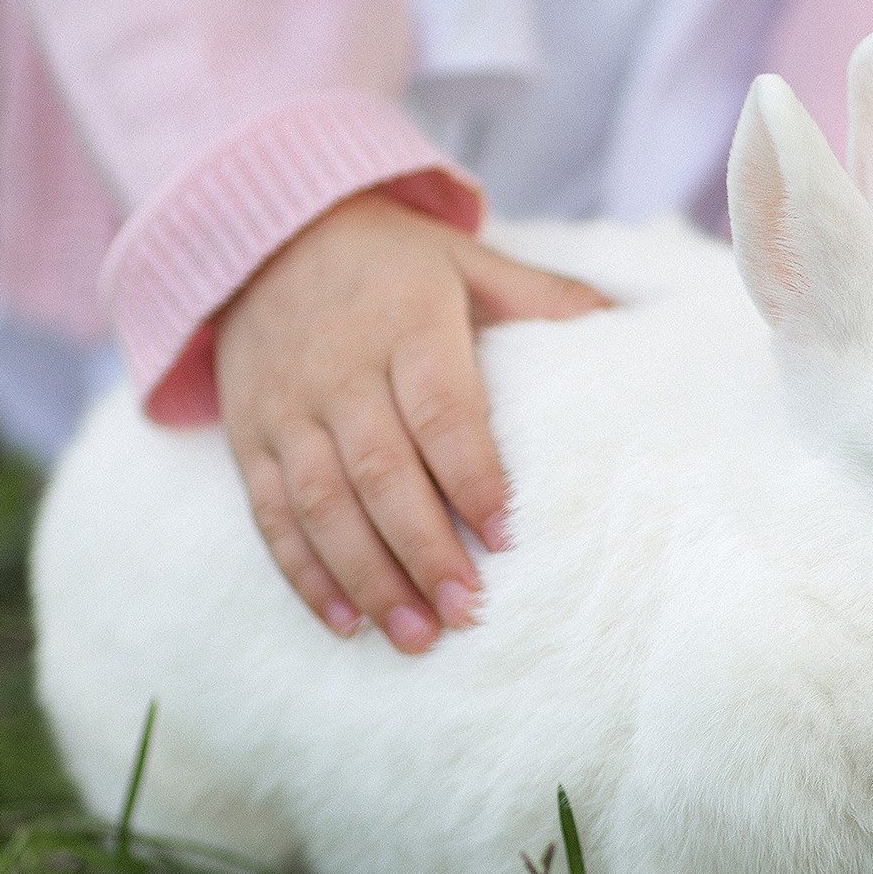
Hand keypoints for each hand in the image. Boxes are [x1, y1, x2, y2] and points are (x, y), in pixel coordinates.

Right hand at [214, 190, 607, 651]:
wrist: (264, 237)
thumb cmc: (392, 262)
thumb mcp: (468, 259)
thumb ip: (541, 296)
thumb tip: (623, 318)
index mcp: (405, 326)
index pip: (441, 411)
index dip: (473, 477)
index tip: (507, 538)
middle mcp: (340, 371)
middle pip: (381, 472)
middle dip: (424, 549)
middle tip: (468, 613)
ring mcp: (287, 409)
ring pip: (323, 504)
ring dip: (369, 577)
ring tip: (416, 636)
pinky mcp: (249, 437)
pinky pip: (272, 514)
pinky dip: (304, 574)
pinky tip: (345, 621)